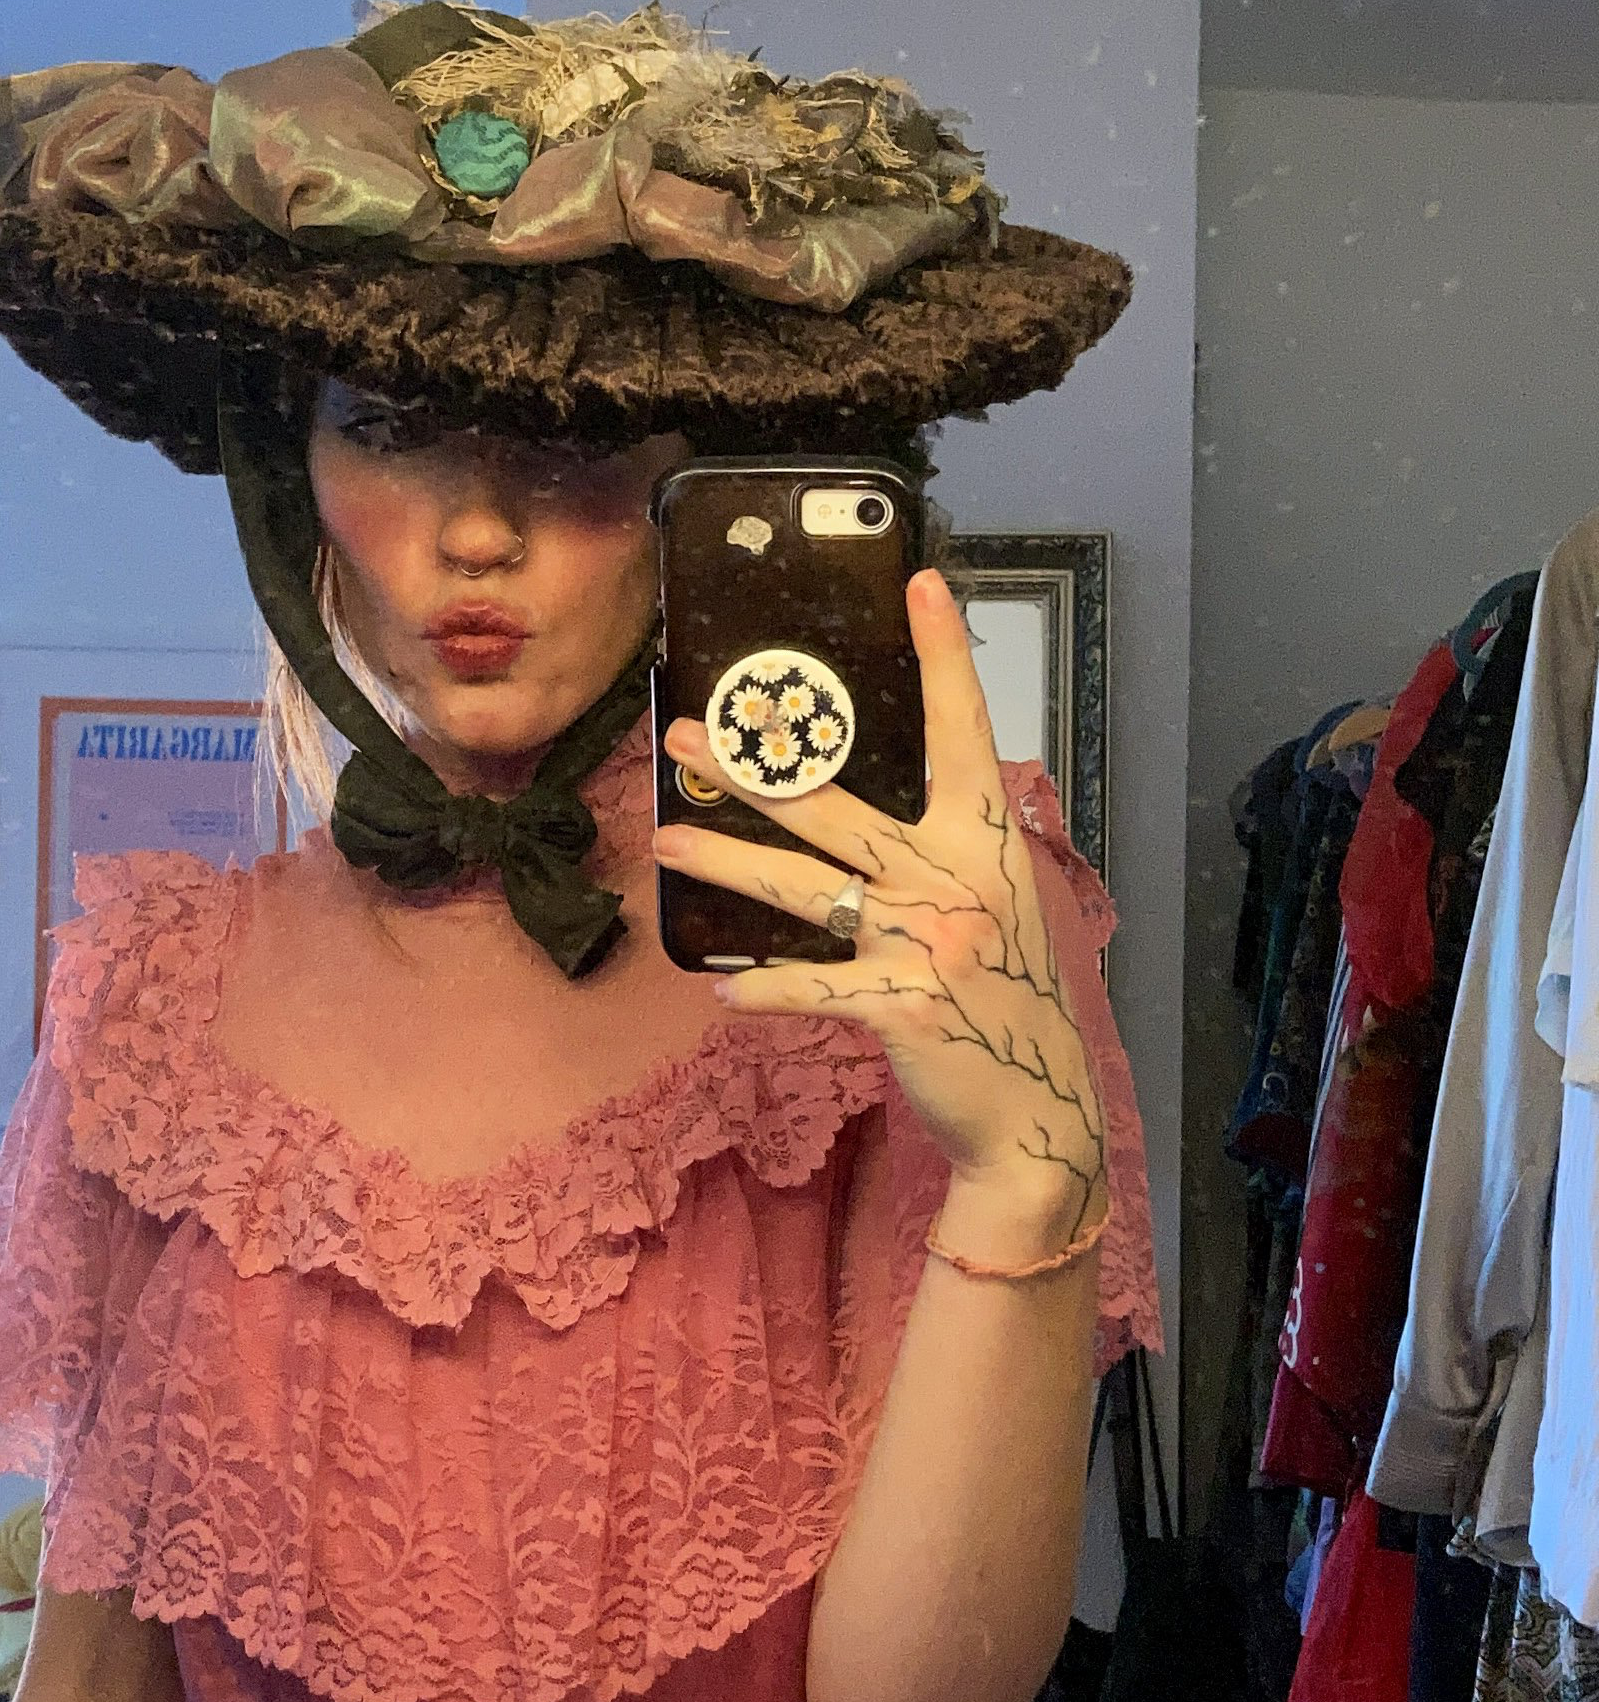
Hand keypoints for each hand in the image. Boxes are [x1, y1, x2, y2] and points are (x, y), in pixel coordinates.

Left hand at [653, 569, 1105, 1238]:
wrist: (1036, 1114)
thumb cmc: (1006, 1002)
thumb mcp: (994, 909)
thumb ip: (939, 857)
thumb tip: (859, 814)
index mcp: (987, 844)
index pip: (964, 732)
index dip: (945, 658)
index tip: (924, 584)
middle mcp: (957, 880)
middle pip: (837, 808)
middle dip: (754, 771)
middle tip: (687, 738)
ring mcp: (930, 941)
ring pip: (804, 889)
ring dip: (726, 865)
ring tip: (667, 843)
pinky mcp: (902, 1004)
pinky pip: (812, 985)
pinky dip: (765, 990)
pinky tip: (720, 989)